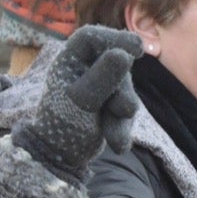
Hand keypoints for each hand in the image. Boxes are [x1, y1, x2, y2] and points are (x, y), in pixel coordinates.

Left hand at [12, 25, 142, 182]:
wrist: (59, 159)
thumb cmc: (61, 125)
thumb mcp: (81, 100)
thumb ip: (103, 77)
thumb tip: (124, 53)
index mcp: (69, 61)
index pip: (91, 38)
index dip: (114, 38)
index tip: (136, 48)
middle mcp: (86, 70)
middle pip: (116, 65)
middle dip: (122, 89)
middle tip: (123, 108)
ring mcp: (100, 88)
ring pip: (124, 89)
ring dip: (122, 113)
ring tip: (113, 136)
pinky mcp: (110, 106)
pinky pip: (125, 110)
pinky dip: (122, 127)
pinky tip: (118, 144)